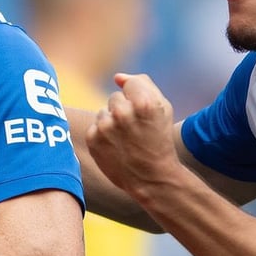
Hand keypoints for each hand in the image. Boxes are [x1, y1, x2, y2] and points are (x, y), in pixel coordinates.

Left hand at [88, 73, 180, 193]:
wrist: (152, 177)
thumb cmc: (159, 140)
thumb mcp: (162, 109)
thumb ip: (143, 84)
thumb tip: (117, 77)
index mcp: (143, 102)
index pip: (129, 84)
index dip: (137, 98)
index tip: (143, 114)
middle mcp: (122, 113)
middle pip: (115, 98)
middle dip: (123, 110)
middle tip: (135, 130)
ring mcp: (105, 127)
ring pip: (103, 112)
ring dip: (111, 123)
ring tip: (125, 140)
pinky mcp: (93, 140)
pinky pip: (95, 127)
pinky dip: (103, 136)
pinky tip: (116, 147)